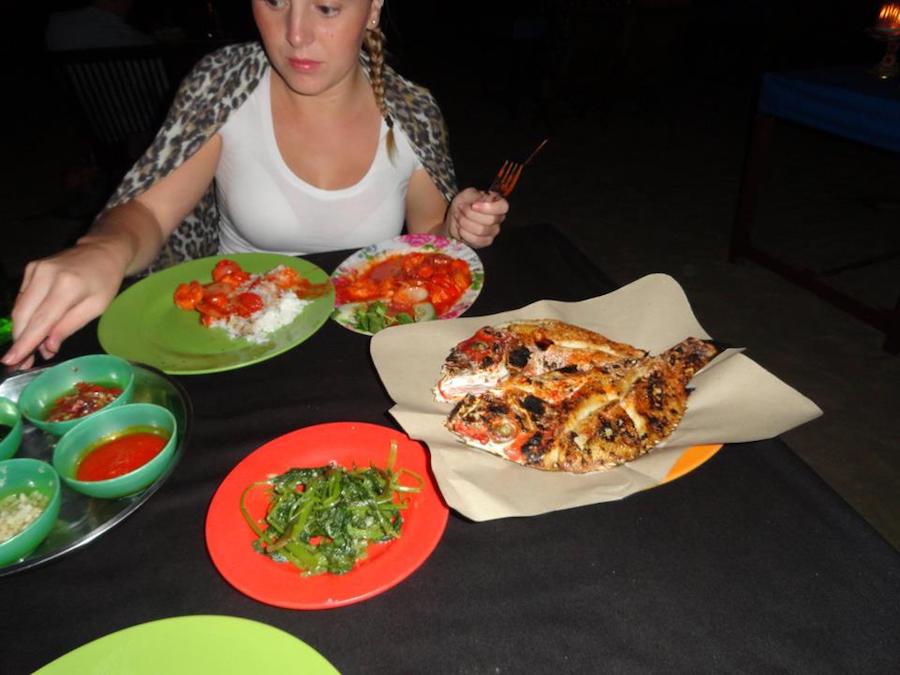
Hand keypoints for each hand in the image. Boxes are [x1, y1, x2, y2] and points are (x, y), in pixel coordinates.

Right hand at [1, 242, 126, 369]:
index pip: (40, 321)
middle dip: (20, 341)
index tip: (11, 360)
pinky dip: (26, 316)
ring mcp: (35, 270)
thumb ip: (70, 326)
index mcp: (66, 286)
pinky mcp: (31, 269)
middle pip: (23, 316)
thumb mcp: (96, 307)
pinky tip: (35, 329)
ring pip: (19, 308)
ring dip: (21, 331)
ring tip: (28, 352)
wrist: (103, 251)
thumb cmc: (105, 281)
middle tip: (22, 363)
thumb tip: (47, 347)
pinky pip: (23, 299)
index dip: (25, 343)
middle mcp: (45, 275)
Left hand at [446, 187, 508, 247]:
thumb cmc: (464, 203)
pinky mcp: (485, 241)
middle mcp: (498, 218)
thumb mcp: (468, 193)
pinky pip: (477, 240)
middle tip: (461, 208)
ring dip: (465, 223)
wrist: (455, 216)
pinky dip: (465, 234)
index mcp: (498, 204)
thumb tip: (480, 203)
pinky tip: (461, 228)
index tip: (474, 205)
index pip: (503, 207)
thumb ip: (476, 196)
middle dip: (471, 214)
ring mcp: (493, 231)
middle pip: (490, 220)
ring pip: (481, 230)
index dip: (488, 207)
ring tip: (459, 217)